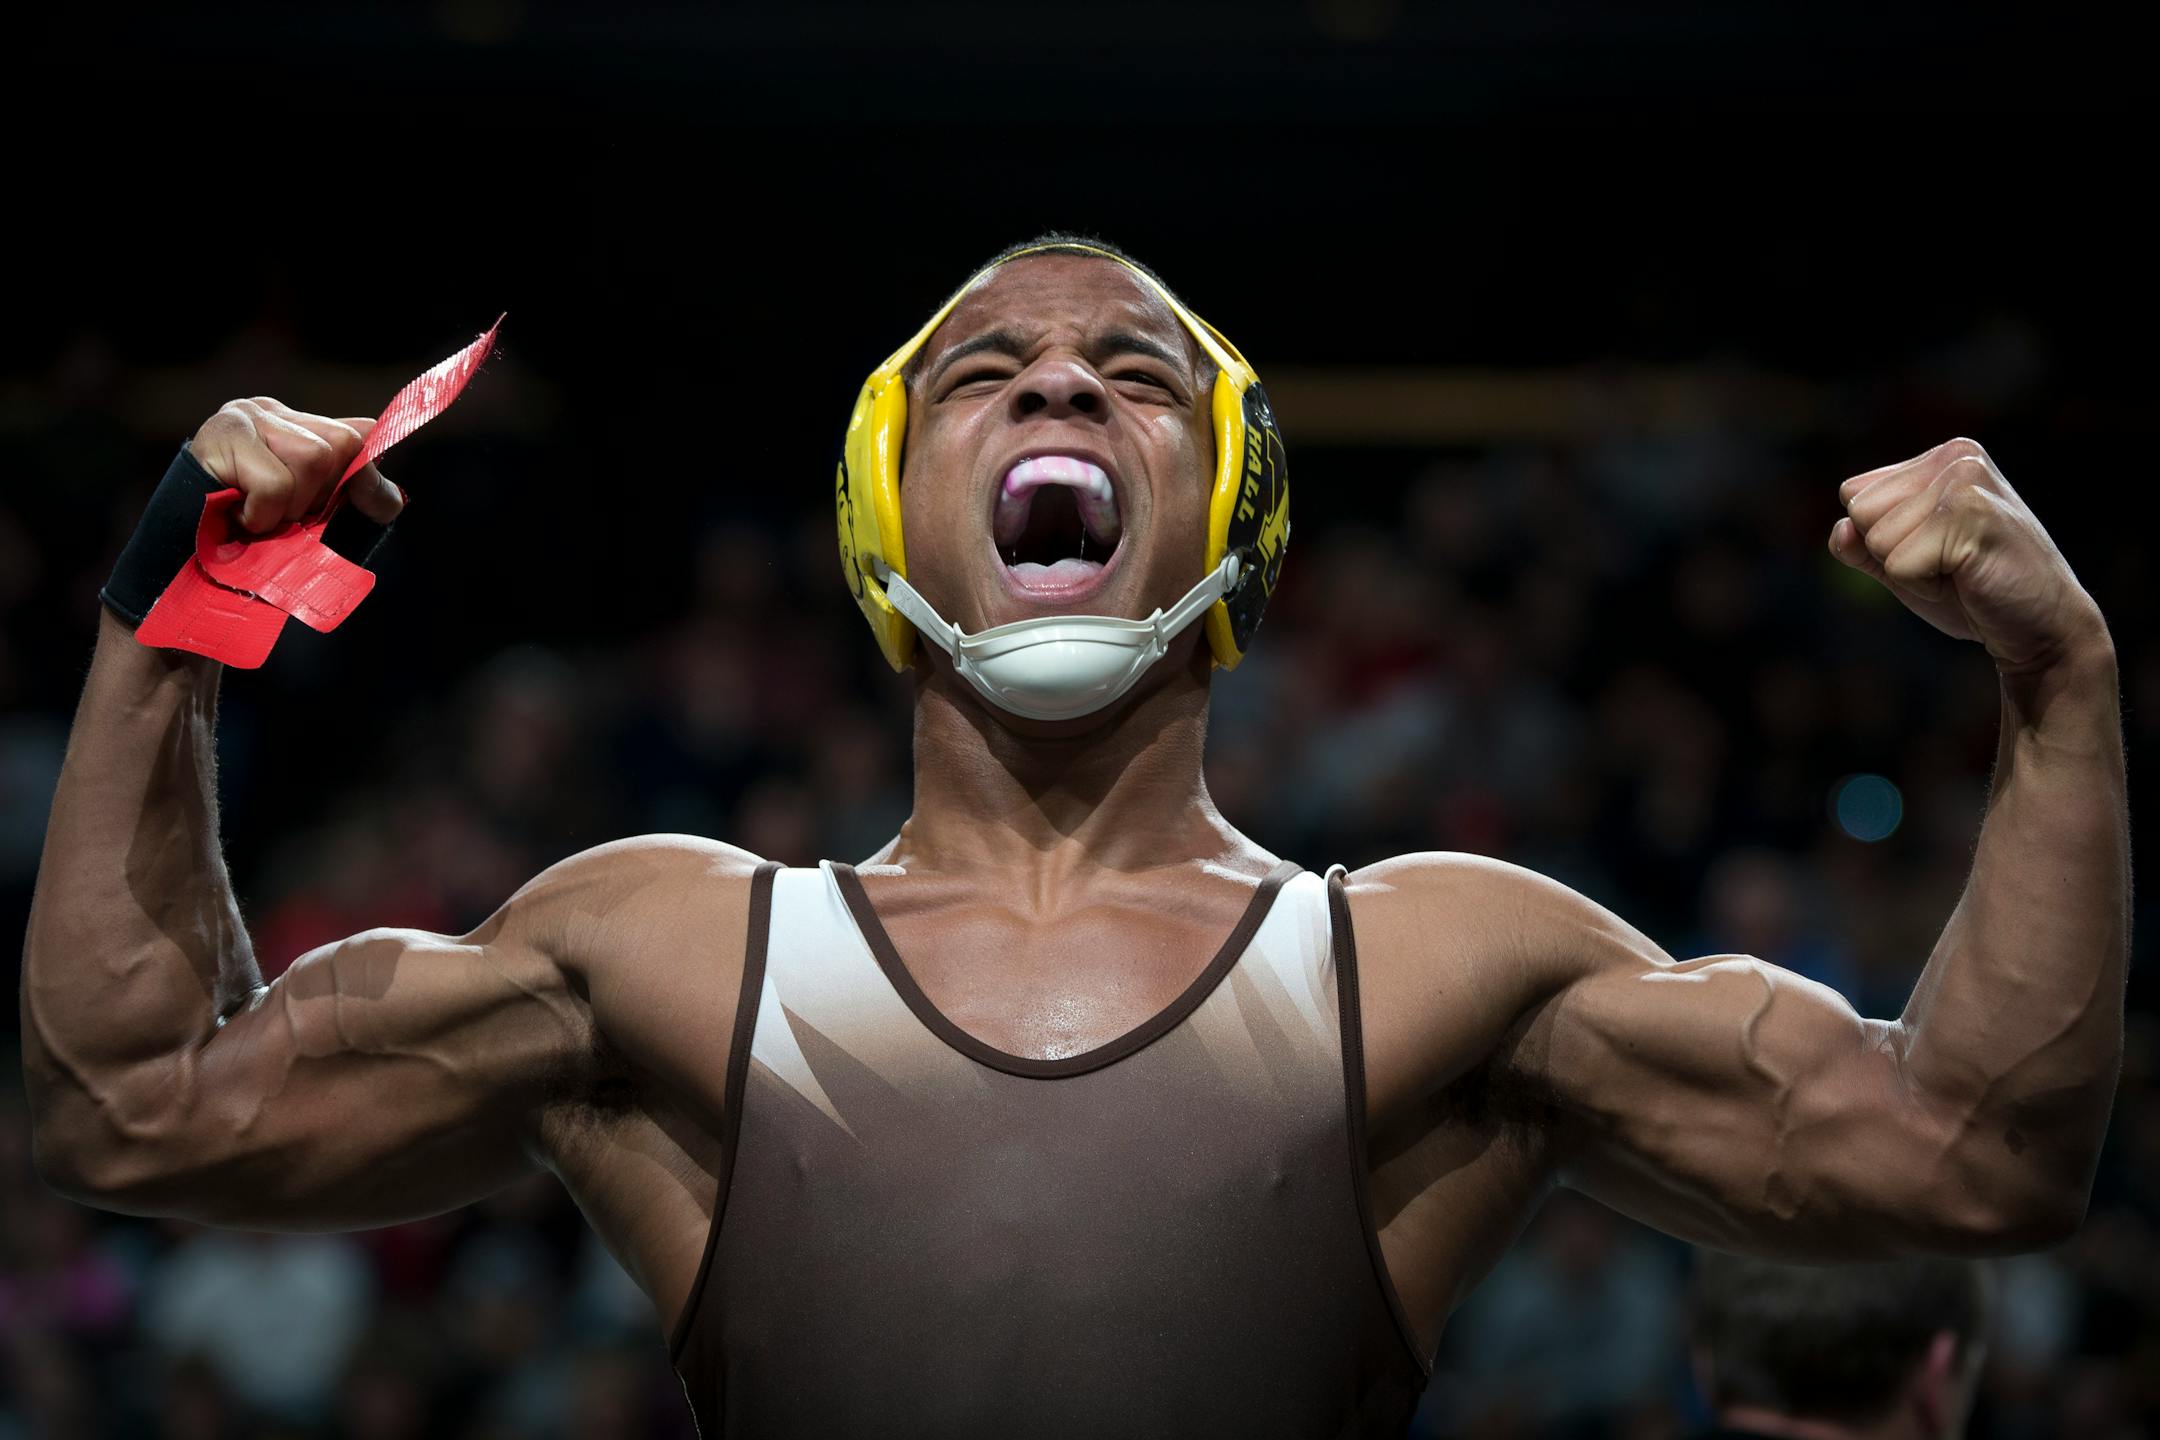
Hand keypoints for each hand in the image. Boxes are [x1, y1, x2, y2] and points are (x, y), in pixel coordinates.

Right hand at [188, 398, 403, 534]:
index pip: (357, 434)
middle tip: (283, 518)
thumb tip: (388, 493)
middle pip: (342, 445)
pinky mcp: (221, 437)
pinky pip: (276, 483)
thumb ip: (357, 497)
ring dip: (290, 509)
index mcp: (292, 425)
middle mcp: (267, 410)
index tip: (345, 508)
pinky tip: (236, 519)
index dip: (361, 479)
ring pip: (314, 460)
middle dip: (321, 498)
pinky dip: (264, 516)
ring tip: (257, 519)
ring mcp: (242, 418)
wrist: (185, 574)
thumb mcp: (318, 520)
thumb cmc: (252, 547)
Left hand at [1829, 438, 2106, 674]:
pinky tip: (1970, 580)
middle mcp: (1956, 457)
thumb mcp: (1901, 565)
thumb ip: (1861, 545)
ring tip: (1962, 571)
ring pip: (1876, 538)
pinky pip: (1897, 564)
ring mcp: (1966, 481)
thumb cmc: (1971, 593)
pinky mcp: (1970, 515)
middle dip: (1892, 553)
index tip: (1934, 551)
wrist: (2040, 628)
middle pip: (1860, 512)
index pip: (1854, 495)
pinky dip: (1922, 586)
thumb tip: (1841, 528)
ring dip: (1911, 571)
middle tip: (1950, 565)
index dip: (1881, 539)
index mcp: (1942, 458)